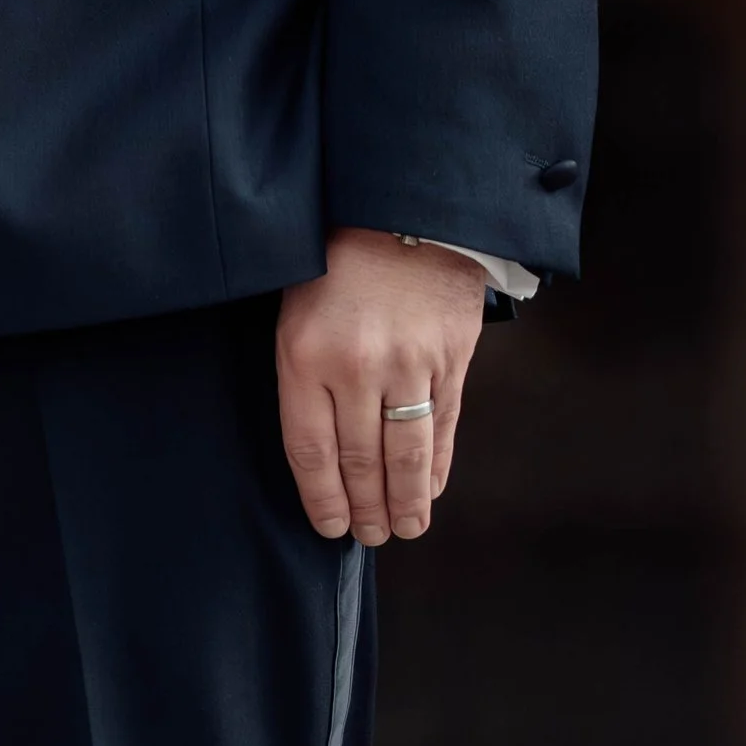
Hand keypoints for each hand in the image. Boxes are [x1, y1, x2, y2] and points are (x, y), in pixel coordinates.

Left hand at [276, 227, 485, 545]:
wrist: (399, 209)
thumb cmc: (334, 261)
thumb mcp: (294, 310)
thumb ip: (305, 377)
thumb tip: (321, 454)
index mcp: (306, 354)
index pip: (310, 450)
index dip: (321, 498)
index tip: (328, 526)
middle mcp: (357, 367)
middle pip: (360, 462)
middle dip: (365, 509)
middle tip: (370, 536)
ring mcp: (409, 365)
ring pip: (406, 456)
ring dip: (406, 502)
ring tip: (404, 528)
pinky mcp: (450, 361)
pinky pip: (442, 429)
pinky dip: (437, 467)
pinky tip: (431, 489)